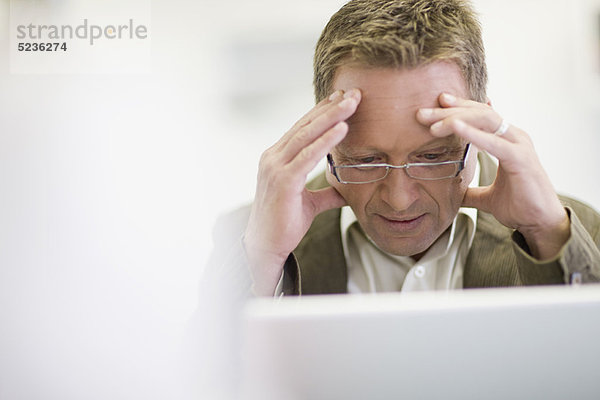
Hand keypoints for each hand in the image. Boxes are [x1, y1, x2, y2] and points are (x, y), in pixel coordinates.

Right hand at [244, 89, 360, 294]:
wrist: (266, 246)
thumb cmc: (284, 223)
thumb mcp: (311, 203)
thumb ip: (327, 192)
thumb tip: (346, 190)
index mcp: (277, 158)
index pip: (302, 128)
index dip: (322, 111)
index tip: (342, 97)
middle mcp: (273, 157)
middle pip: (306, 125)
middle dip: (331, 107)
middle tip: (353, 92)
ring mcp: (276, 167)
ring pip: (307, 135)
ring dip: (331, 117)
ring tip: (351, 103)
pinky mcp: (283, 181)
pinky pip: (308, 155)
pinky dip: (326, 140)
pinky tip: (342, 128)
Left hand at [416, 93, 569, 259]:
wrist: (540, 224)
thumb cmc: (519, 206)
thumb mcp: (487, 197)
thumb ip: (471, 191)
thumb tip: (453, 195)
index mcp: (506, 140)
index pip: (480, 115)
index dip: (458, 107)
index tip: (437, 102)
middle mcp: (514, 137)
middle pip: (479, 113)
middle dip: (450, 110)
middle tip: (422, 113)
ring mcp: (519, 145)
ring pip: (486, 120)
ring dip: (456, 119)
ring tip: (433, 123)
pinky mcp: (521, 159)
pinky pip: (494, 142)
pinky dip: (473, 133)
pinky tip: (455, 128)